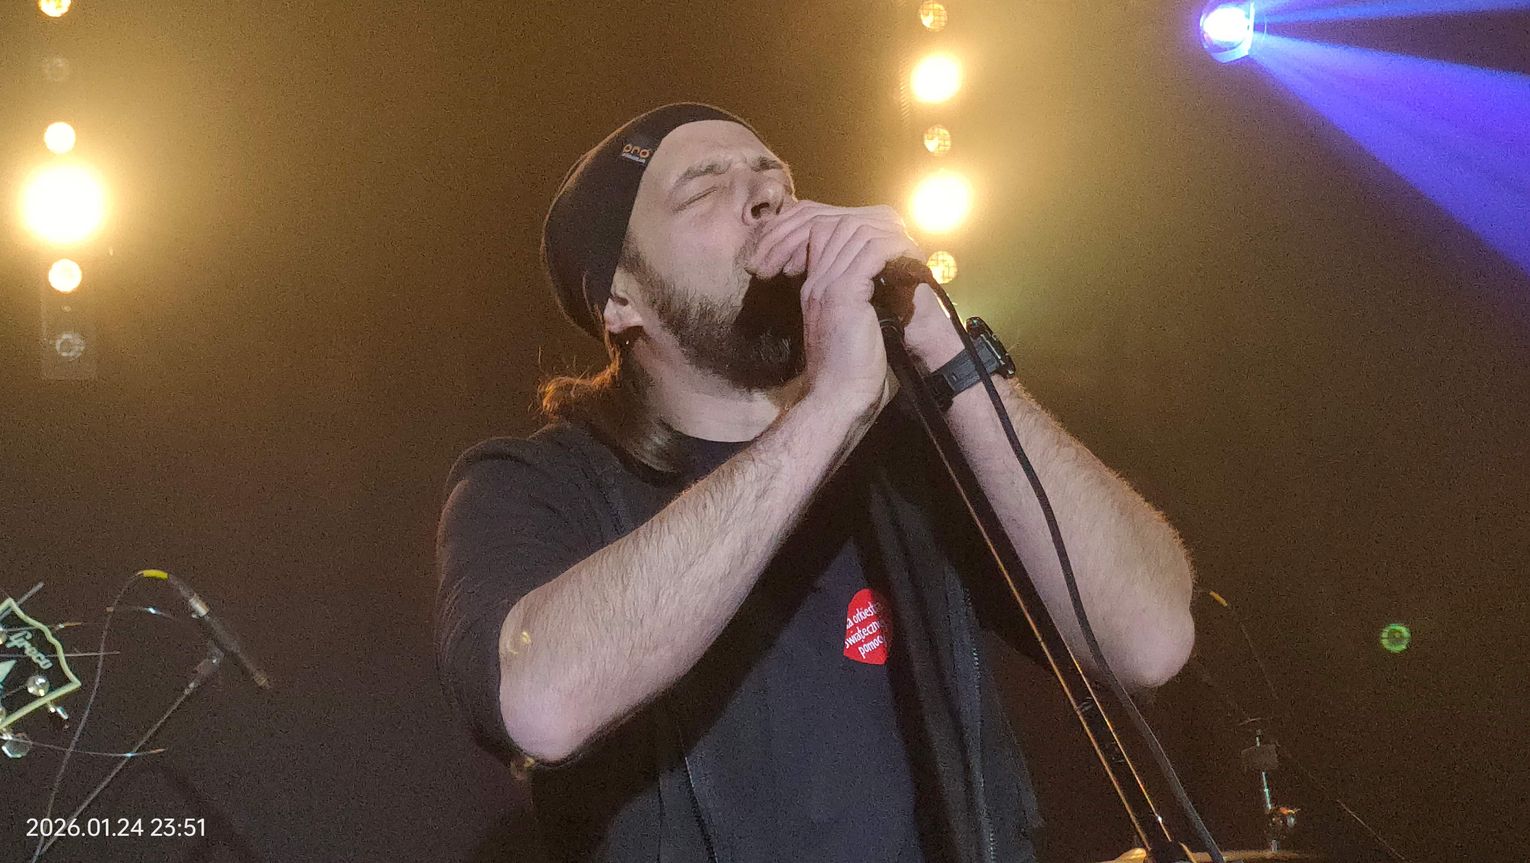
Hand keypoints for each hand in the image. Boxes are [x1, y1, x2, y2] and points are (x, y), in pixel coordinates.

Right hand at [749, 200, 962, 379]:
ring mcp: (826, 286)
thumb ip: (862, 306)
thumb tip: (891, 292)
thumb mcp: (853, 331)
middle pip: (838, 225)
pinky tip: (910, 260)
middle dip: (876, 227)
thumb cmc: (850, 375)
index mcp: (815, 289)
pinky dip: (894, 250)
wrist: (838, 400)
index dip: (859, 230)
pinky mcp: (842, 294)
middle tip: (905, 240)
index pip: (825, 234)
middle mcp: (816, 282)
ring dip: (890, 237)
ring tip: (912, 250)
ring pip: (855, 233)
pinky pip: (870, 253)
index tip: (891, 244)